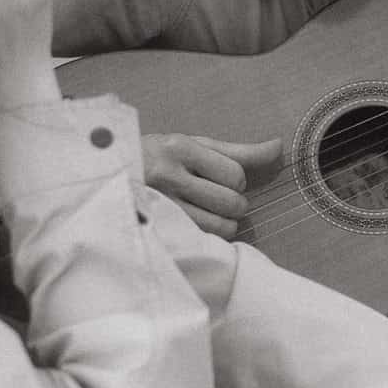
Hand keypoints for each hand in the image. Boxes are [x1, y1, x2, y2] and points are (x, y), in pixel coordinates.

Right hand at [141, 133, 284, 238]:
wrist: (110, 178)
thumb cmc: (161, 159)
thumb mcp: (194, 146)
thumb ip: (238, 151)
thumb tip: (278, 146)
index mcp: (178, 148)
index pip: (235, 175)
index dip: (235, 180)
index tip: (219, 178)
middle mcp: (167, 176)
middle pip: (231, 202)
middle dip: (233, 202)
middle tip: (214, 195)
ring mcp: (160, 206)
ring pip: (222, 226)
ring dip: (224, 221)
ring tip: (207, 211)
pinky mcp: (158, 229)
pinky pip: (205, 240)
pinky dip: (209, 235)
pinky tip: (196, 222)